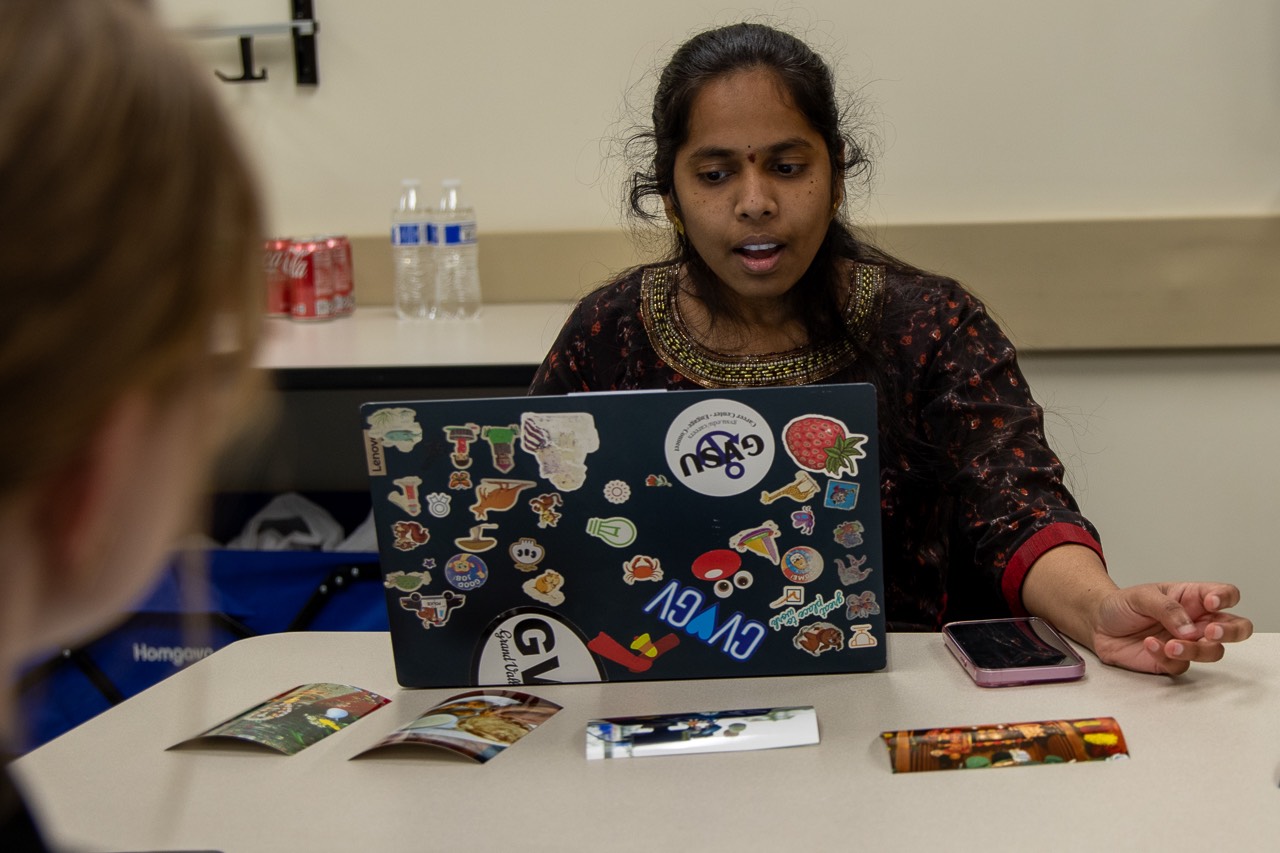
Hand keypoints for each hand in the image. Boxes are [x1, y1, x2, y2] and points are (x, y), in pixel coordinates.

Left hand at [1091, 583, 1252, 674]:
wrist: (1099, 624)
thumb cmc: (1123, 605)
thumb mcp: (1141, 596)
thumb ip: (1167, 608)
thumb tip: (1190, 629)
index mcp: (1192, 598)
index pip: (1225, 595)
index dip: (1225, 598)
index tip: (1211, 602)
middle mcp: (1196, 621)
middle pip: (1236, 627)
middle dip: (1231, 632)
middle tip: (1210, 631)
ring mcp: (1187, 643)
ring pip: (1213, 652)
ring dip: (1195, 650)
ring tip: (1170, 644)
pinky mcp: (1172, 662)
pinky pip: (1182, 665)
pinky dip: (1167, 657)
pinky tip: (1150, 645)